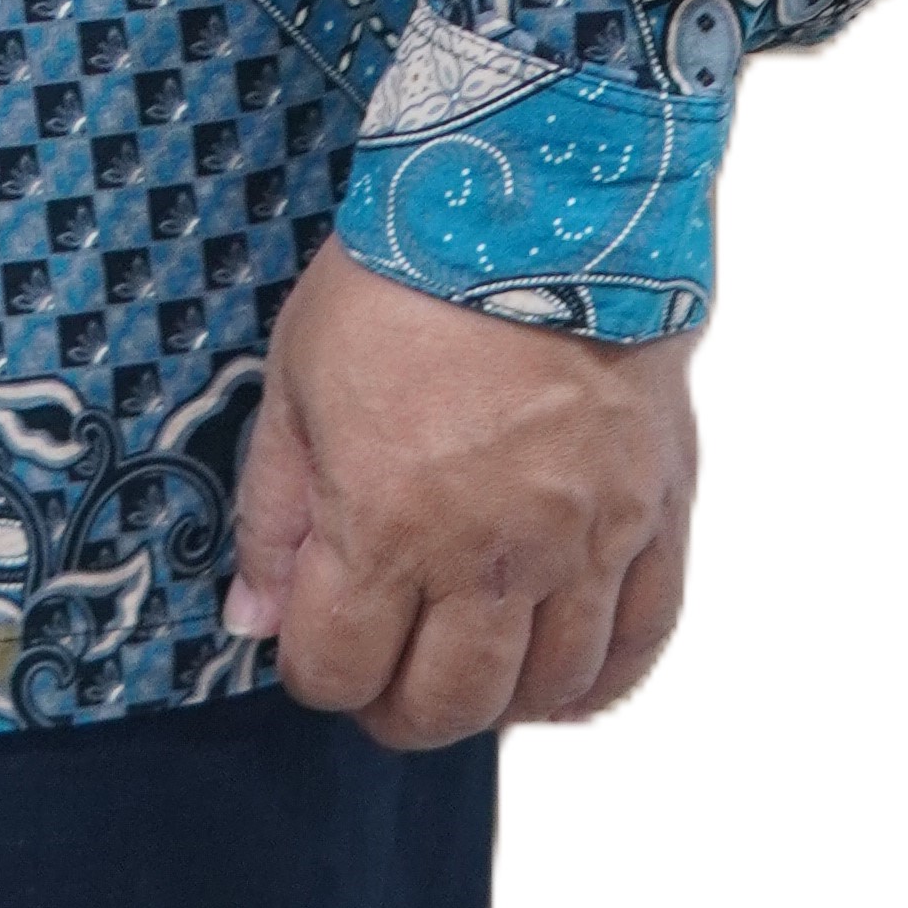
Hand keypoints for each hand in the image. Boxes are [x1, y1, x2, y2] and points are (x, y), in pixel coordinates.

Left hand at [226, 237, 696, 746]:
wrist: (538, 198)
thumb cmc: (407, 277)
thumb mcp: (297, 377)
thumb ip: (273, 511)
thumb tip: (254, 617)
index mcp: (388, 525)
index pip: (340, 670)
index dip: (314, 671)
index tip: (315, 641)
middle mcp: (491, 557)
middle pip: (443, 706)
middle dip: (396, 709)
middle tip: (385, 676)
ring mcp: (584, 543)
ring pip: (543, 692)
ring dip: (495, 701)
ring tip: (467, 667)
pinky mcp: (653, 514)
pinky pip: (641, 640)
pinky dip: (598, 680)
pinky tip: (561, 674)